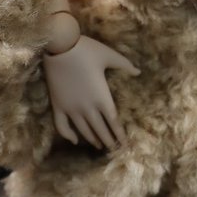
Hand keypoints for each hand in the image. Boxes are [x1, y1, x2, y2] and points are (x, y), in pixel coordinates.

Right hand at [44, 34, 139, 149]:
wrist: (59, 46)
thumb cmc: (87, 50)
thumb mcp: (109, 55)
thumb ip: (125, 65)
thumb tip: (138, 72)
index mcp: (102, 97)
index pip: (113, 122)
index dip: (119, 134)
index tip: (124, 145)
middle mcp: (87, 107)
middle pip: (100, 130)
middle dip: (108, 141)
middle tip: (114, 150)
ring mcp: (71, 108)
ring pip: (83, 130)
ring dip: (92, 139)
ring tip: (99, 145)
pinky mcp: (57, 105)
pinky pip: (62, 126)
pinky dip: (68, 135)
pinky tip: (74, 140)